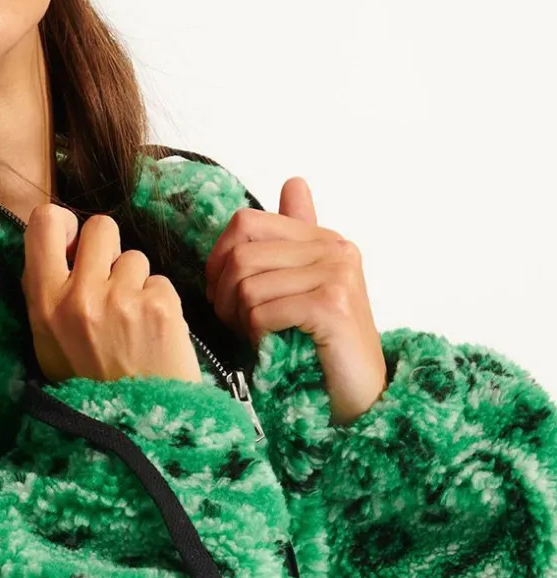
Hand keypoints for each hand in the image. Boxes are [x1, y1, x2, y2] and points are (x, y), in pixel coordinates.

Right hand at [23, 205, 201, 385]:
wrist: (136, 431)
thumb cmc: (90, 389)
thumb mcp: (48, 345)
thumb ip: (49, 294)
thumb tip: (64, 248)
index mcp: (43, 304)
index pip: (44, 223)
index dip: (65, 225)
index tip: (74, 246)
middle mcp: (79, 296)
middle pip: (101, 228)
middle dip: (109, 251)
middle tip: (112, 287)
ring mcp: (121, 299)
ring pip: (135, 257)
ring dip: (137, 284)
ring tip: (134, 325)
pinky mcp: (159, 306)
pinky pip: (160, 282)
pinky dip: (160, 305)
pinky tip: (154, 336)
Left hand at [204, 177, 387, 425]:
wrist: (359, 396)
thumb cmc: (322, 348)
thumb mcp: (303, 287)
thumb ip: (293, 241)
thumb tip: (294, 182)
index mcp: (323, 239)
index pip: (246, 222)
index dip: (218, 257)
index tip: (220, 291)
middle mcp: (335, 249)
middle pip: (241, 254)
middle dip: (222, 293)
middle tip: (233, 323)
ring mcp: (337, 274)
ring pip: (248, 285)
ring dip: (239, 319)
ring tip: (256, 337)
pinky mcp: (332, 305)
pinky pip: (263, 311)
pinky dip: (256, 334)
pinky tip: (272, 347)